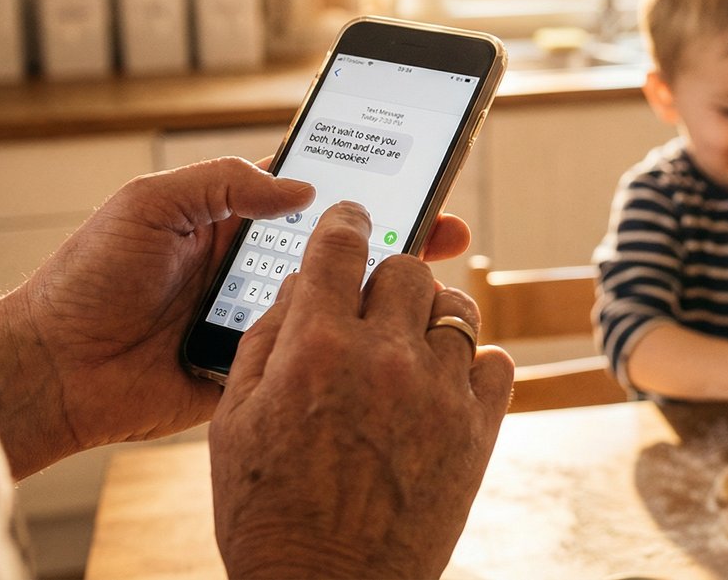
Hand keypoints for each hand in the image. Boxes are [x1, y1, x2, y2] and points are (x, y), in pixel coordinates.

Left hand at [0, 156, 474, 475]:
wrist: (56, 369)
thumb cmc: (89, 279)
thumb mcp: (150, 204)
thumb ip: (223, 182)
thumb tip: (301, 187)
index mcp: (234, 219)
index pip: (314, 191)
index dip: (364, 177)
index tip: (412, 166)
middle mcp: (256, 265)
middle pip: (343, 244)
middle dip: (399, 231)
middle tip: (447, 226)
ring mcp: (263, 316)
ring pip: (339, 298)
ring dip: (383, 288)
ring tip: (429, 275)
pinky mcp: (261, 367)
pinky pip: (314, 352)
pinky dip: (351, 345)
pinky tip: (386, 335)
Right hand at [210, 202, 512, 578]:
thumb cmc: (267, 510)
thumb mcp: (233, 422)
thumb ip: (265, 340)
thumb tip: (299, 286)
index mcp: (315, 347)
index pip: (340, 246)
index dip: (345, 221)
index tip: (352, 217)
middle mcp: (382, 356)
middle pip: (406, 267)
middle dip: (386, 278)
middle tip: (373, 305)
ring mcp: (437, 391)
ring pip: (456, 306)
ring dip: (430, 316)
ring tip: (409, 345)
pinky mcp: (477, 428)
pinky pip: (494, 359)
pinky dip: (473, 363)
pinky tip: (443, 383)